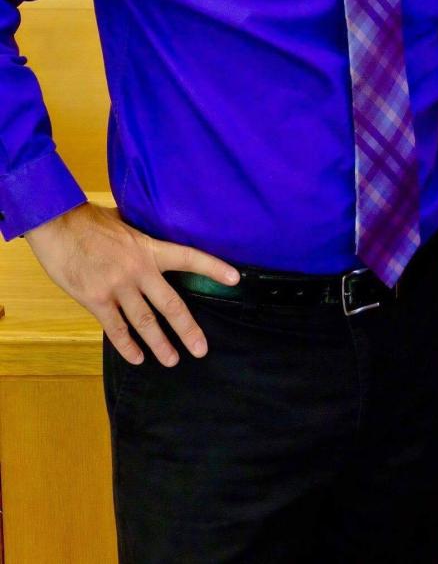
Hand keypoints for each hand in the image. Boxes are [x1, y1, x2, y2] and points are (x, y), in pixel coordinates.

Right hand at [25, 202, 239, 365]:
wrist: (58, 225)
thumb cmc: (90, 221)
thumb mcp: (126, 224)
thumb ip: (142, 239)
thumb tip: (154, 241)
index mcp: (150, 248)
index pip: (190, 257)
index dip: (213, 267)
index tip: (235, 279)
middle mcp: (139, 270)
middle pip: (170, 304)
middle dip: (188, 329)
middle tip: (201, 349)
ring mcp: (118, 287)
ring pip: (145, 322)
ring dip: (159, 344)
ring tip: (172, 360)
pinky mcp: (96, 299)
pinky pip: (116, 328)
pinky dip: (127, 345)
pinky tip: (137, 358)